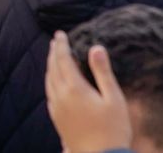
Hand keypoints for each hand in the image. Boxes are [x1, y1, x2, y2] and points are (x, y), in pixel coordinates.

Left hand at [45, 32, 131, 152]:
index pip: (63, 59)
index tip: (60, 33)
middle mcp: (61, 97)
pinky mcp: (58, 121)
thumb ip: (103, 72)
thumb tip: (96, 47)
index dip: (61, 45)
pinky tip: (54, 84)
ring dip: (50, 67)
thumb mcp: (114, 98)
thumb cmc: (113, 129)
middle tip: (56, 42)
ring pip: (48, 82)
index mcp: (74, 89)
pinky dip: (50, 82)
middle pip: (52, 69)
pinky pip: (49, 95)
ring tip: (54, 58)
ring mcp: (57, 110)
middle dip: (54, 53)